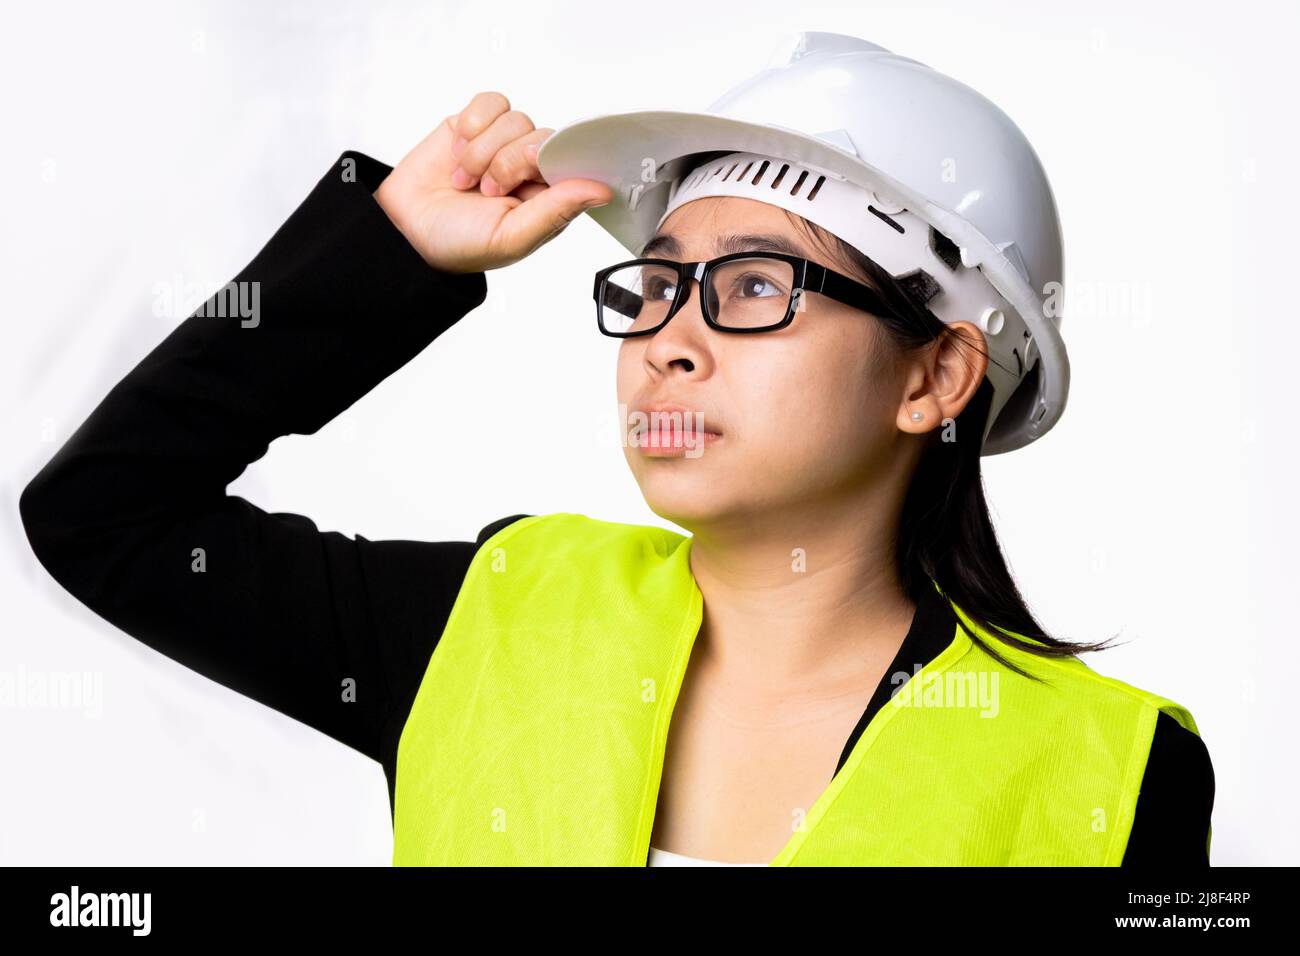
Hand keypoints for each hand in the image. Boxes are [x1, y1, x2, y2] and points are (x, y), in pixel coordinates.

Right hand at [373, 91, 612, 273]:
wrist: (404, 228)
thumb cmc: (459, 243)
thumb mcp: (512, 237)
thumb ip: (557, 211)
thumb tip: (602, 190)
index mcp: (549, 199)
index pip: (573, 162)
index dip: (553, 163)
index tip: (530, 176)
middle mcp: (531, 169)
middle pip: (543, 137)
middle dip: (510, 162)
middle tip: (486, 190)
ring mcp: (503, 143)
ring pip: (516, 119)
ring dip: (484, 150)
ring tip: (465, 179)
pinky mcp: (476, 124)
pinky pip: (491, 103)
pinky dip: (472, 125)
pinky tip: (457, 152)